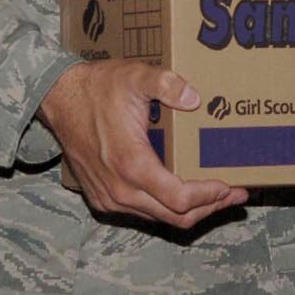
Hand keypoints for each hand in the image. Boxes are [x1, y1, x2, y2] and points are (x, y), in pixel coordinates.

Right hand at [37, 61, 248, 230]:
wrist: (59, 98)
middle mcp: (120, 189)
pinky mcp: (102, 198)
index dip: (209, 196)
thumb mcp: (135, 76)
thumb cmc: (97, 88)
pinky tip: (182, 193)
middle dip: (209, 208)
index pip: (180, 199)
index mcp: (132, 164)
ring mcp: (109, 198)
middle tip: (235, 195)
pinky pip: (141, 213)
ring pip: (158, 218)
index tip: (230, 185)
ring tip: (216, 195)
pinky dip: (166, 208)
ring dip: (189, 210)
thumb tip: (194, 98)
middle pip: (174, 217)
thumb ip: (166, 84)